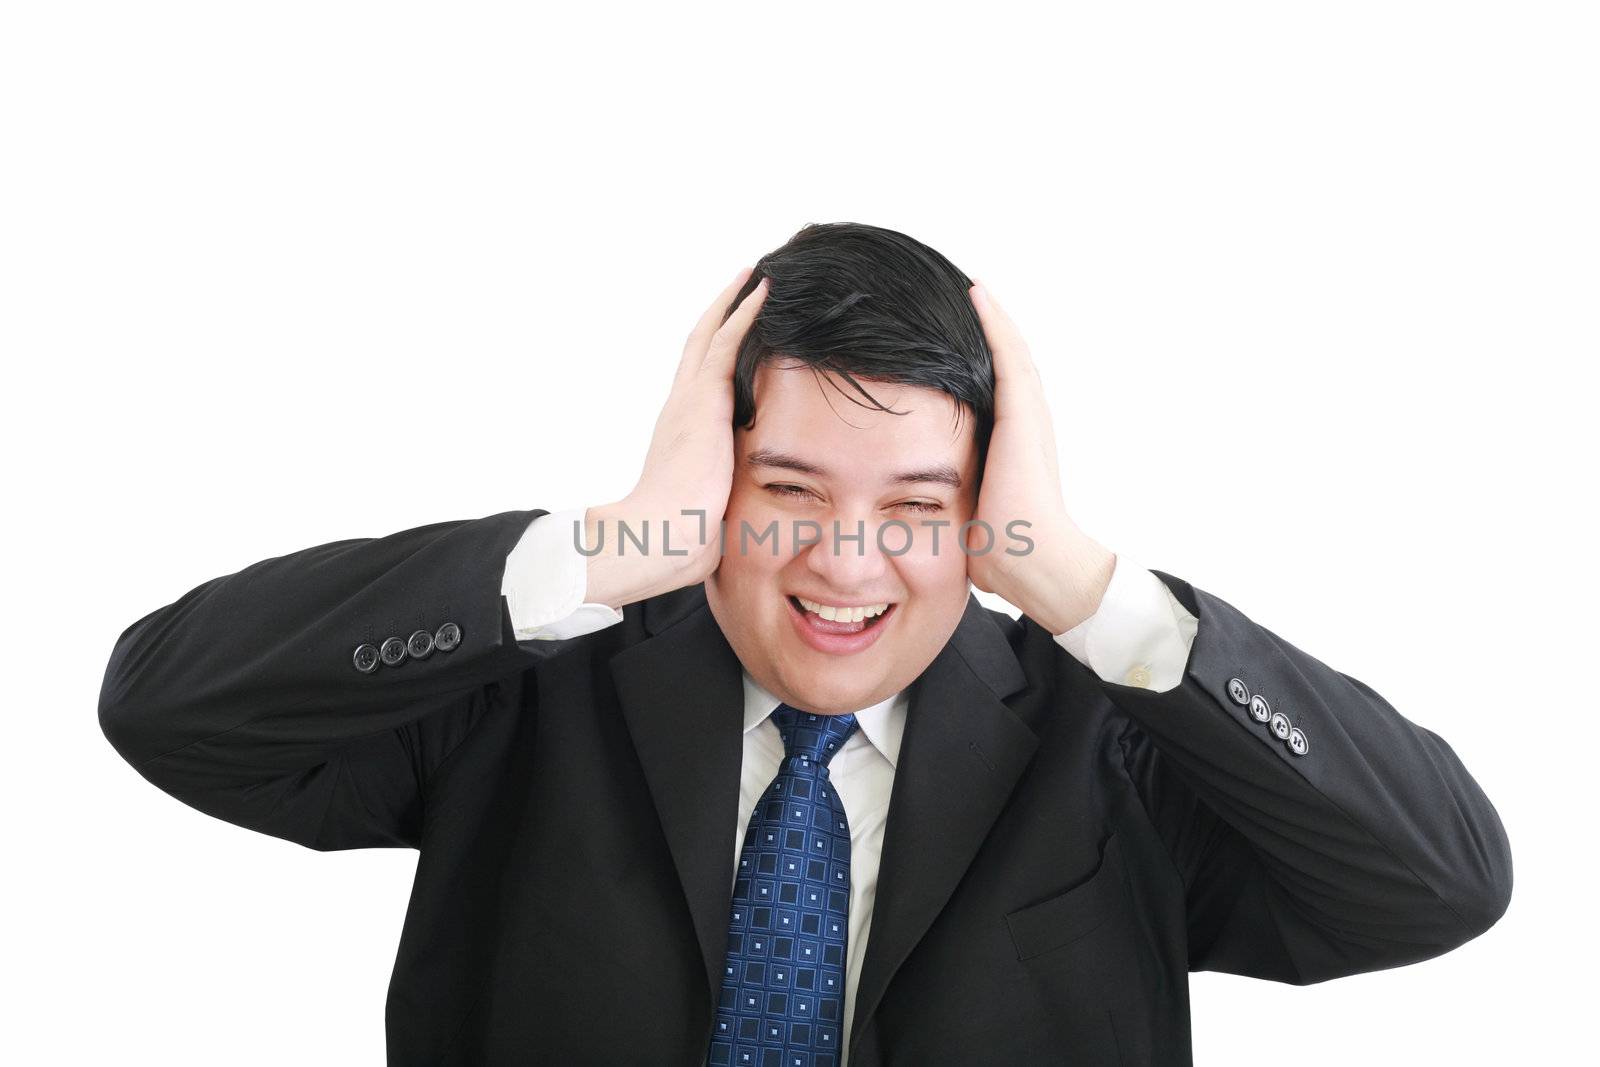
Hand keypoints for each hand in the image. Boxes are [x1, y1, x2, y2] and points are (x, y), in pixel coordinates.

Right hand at [583, 268, 769, 608]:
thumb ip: (722, 502)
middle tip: (744, 283)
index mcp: (682, 434)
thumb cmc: (681, 539)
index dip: (714, 351)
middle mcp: (680, 408)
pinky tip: (763, 290)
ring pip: (712, 335)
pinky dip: (744, 314)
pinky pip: (726, 343)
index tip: (731, 330)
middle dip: (721, 314)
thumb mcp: (708, 513)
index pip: (699, 381)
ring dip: (735, 303)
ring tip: (757, 275)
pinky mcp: (703, 400)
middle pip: (700, 346)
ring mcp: (689, 400)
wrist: (661, 537)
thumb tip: (734, 521)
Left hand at [964, 280, 1116, 634]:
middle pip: (1007, 359)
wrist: (1033, 561)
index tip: (957, 333)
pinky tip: (977, 294)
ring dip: (991, 315)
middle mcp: (1028, 422)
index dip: (984, 355)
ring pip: (1009, 350)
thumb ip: (954, 491)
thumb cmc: (1002, 550)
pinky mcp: (1022, 414)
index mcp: (1016, 442)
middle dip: (988, 326)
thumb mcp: (971, 508)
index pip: (998, 387)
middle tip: (965, 292)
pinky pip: (1007, 355)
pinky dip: (994, 323)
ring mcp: (1029, 415)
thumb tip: (920, 503)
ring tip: (970, 283)